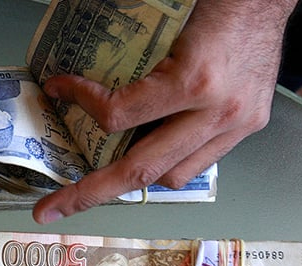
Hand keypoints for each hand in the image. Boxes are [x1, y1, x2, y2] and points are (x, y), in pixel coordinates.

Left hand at [32, 0, 297, 223]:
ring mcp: (236, 125)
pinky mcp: (248, 126)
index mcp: (193, 81)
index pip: (120, 115)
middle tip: (52, 208)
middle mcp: (217, 112)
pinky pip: (198, 162)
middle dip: (89, 193)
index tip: (59, 88)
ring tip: (105, 167)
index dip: (81, 103)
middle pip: (140, 170)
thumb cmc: (214, 1)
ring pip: (172, 176)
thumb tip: (76, 82)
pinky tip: (150, 146)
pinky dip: (168, 160)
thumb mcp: (163, 24)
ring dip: (135, 175)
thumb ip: (125, 63)